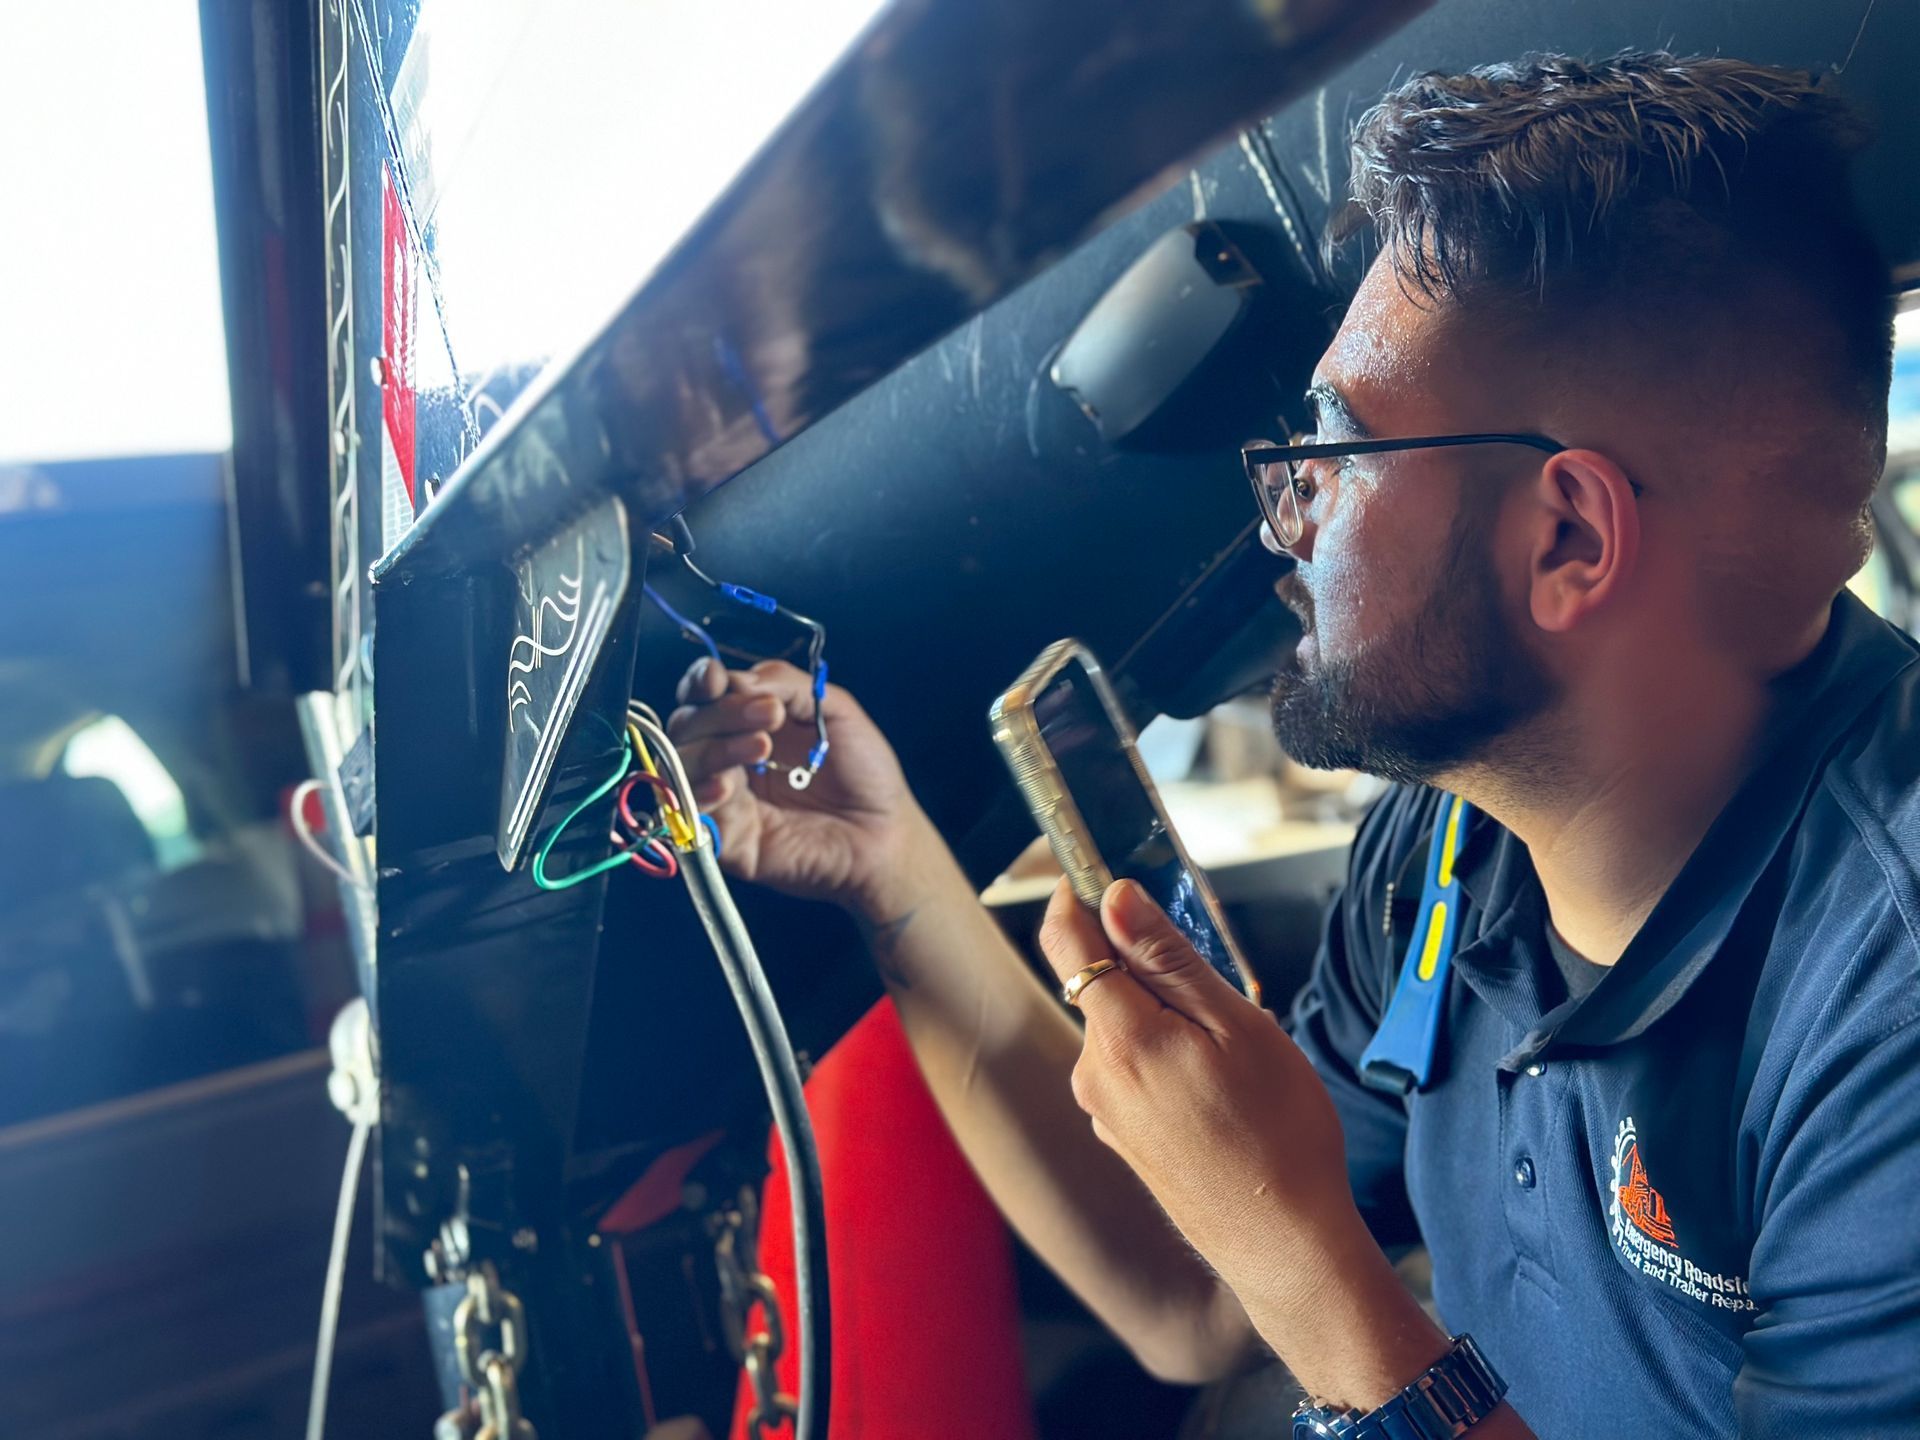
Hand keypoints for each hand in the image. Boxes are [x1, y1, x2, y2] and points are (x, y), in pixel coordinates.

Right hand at [666, 657, 931, 910]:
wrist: (885, 832)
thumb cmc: (865, 773)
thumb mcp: (834, 709)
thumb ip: (786, 684)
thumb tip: (735, 679)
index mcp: (749, 722)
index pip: (702, 695)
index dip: (700, 683)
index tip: (716, 679)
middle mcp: (728, 757)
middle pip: (688, 726)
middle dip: (721, 713)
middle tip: (768, 715)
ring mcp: (723, 798)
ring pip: (681, 766)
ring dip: (714, 749)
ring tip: (761, 747)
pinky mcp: (724, 840)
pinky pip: (689, 815)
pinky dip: (699, 795)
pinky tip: (727, 787)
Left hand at [1036, 878, 1449, 1407]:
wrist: (1285, 1244)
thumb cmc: (1278, 1133)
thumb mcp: (1236, 1025)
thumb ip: (1168, 958)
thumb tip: (1116, 897)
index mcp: (1120, 1037)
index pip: (1068, 941)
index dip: (1075, 896)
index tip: (1093, 870)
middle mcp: (1095, 1074)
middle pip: (1100, 986)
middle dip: (1147, 970)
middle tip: (1218, 995)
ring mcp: (1104, 1112)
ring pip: (1122, 1031)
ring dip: (1164, 1021)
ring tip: (1233, 1060)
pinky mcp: (1122, 1138)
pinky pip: (1133, 1072)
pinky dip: (1167, 1061)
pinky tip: (1219, 1093)